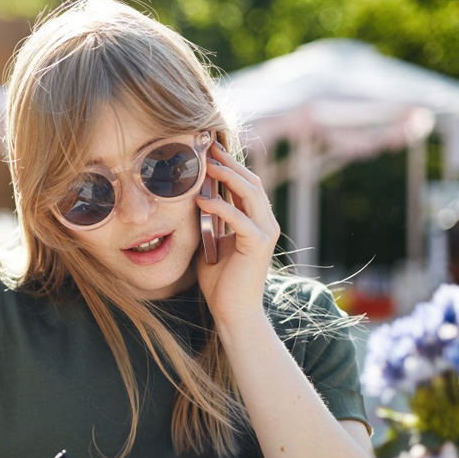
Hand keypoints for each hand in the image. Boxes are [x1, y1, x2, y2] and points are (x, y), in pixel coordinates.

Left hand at [195, 142, 279, 329]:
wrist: (232, 310)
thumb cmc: (220, 280)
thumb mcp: (211, 242)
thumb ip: (209, 221)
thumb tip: (193, 199)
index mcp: (255, 219)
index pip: (245, 183)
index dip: (228, 165)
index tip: (208, 150)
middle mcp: (265, 222)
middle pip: (250, 181)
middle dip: (229, 163)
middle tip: (207, 147)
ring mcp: (265, 233)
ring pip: (250, 194)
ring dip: (228, 177)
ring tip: (206, 166)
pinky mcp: (259, 246)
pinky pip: (241, 219)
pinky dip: (221, 207)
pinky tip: (201, 201)